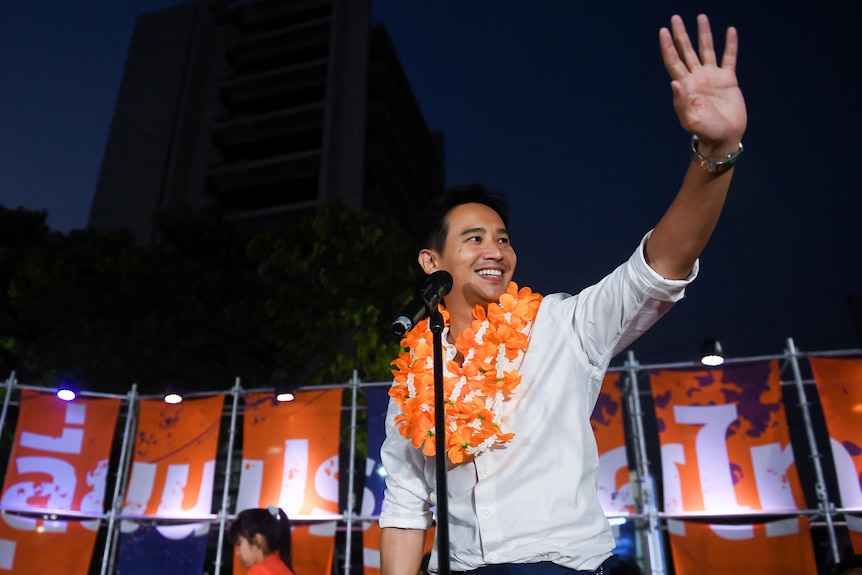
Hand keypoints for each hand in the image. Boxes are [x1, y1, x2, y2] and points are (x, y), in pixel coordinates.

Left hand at [660, 14, 746, 156]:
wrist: (724, 137)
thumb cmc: (706, 131)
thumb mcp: (691, 120)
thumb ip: (682, 102)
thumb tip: (675, 83)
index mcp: (685, 86)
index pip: (673, 61)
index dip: (668, 46)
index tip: (663, 31)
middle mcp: (697, 78)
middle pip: (686, 51)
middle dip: (680, 35)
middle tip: (675, 18)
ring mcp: (712, 77)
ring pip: (706, 50)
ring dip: (703, 34)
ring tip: (700, 17)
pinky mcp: (728, 79)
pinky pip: (729, 57)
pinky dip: (730, 44)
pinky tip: (730, 31)